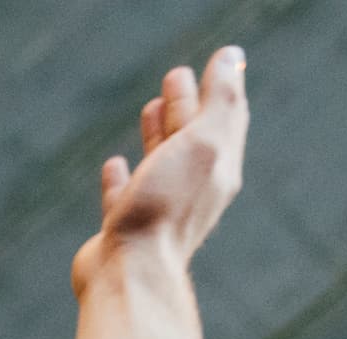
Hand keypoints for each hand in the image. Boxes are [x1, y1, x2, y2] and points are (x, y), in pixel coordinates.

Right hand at [76, 48, 247, 292]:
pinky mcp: (123, 231)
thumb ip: (220, 99)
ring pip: (160, 163)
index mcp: (217, 170)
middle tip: (176, 75)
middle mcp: (192, 191)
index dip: (223, 85)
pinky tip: (113, 164)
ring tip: (151, 108)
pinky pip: (124, 196)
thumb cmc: (166, 208)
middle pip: (192, 138)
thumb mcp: (203, 142)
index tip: (221, 57)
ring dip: (157, 134)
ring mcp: (156, 211)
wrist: (132, 275)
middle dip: (187, 105)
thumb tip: (233, 55)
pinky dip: (121, 177)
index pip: (226, 118)